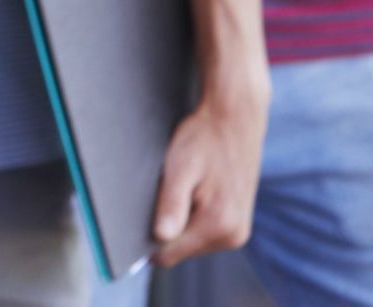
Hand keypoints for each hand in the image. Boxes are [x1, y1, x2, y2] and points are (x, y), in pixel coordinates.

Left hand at [150, 84, 265, 265]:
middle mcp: (234, 236)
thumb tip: (160, 238)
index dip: (147, 239)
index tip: (133, 221)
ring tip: (181, 186)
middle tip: (163, 191)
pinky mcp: (237, 222)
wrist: (234, 119)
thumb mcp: (180, 168)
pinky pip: (202, 230)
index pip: (170, 252)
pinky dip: (190, 214)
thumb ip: (171, 205)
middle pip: (180, 249)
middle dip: (165, 226)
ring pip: (190, 240)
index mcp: (219, 225)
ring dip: (178, 219)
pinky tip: (191, 190)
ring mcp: (238, 231)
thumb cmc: (204, 139)